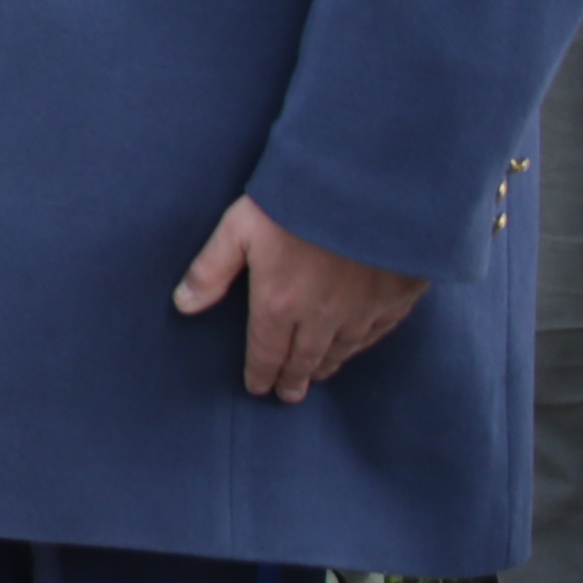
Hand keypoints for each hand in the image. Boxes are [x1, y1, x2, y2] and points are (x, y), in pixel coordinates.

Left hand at [174, 196, 424, 402]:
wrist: (371, 187)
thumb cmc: (297, 201)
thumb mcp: (238, 227)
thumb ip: (210, 269)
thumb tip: (183, 305)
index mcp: (279, 303)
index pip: (266, 350)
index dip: (260, 373)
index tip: (258, 388)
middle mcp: (322, 316)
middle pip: (304, 357)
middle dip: (293, 378)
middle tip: (288, 395)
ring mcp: (364, 309)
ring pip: (342, 349)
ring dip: (326, 365)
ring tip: (317, 375)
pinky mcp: (398, 295)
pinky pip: (378, 331)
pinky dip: (364, 344)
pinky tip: (358, 346)